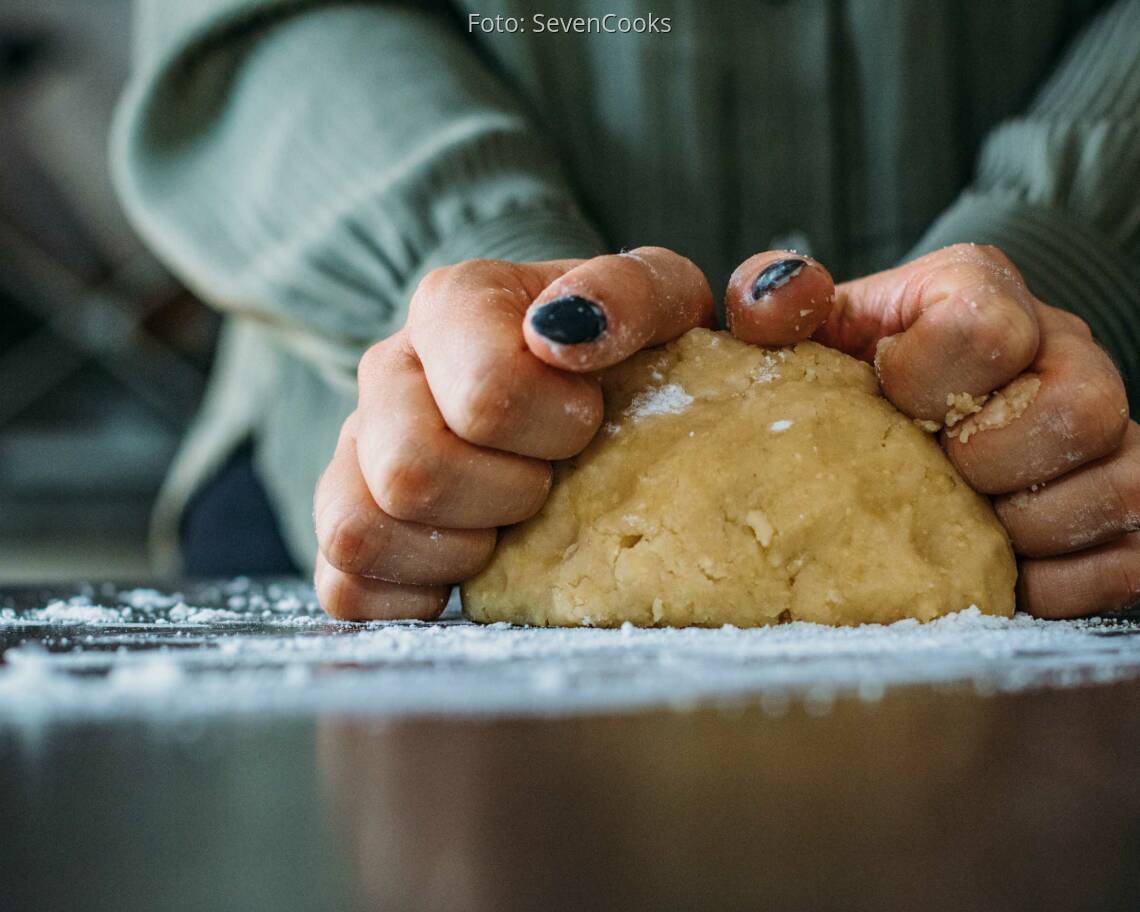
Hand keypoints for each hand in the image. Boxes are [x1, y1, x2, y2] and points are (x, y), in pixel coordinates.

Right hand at [314, 247, 713, 619]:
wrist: (578, 381)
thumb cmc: (622, 349)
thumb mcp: (660, 300)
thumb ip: (627, 294)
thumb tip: (562, 332)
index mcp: (452, 306)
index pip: (487, 395)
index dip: (559, 429)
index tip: (589, 417)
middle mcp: (387, 370)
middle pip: (413, 472)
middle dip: (508, 497)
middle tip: (549, 479)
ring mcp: (355, 448)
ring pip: (359, 532)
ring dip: (455, 552)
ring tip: (505, 526)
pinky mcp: (345, 521)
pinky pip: (343, 588)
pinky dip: (410, 598)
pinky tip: (465, 570)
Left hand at [725, 244, 1133, 617]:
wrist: (895, 422)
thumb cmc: (844, 380)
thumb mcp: (803, 336)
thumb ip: (772, 302)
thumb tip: (774, 297)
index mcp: (980, 292)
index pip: (987, 328)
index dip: (928, 384)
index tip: (890, 405)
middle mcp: (1062, 349)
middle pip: (1080, 407)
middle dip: (988, 463)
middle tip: (934, 473)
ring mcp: (1107, 430)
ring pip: (1121, 486)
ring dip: (1025, 530)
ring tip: (962, 525)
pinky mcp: (1125, 505)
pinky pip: (1131, 557)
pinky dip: (1060, 583)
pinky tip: (1001, 570)